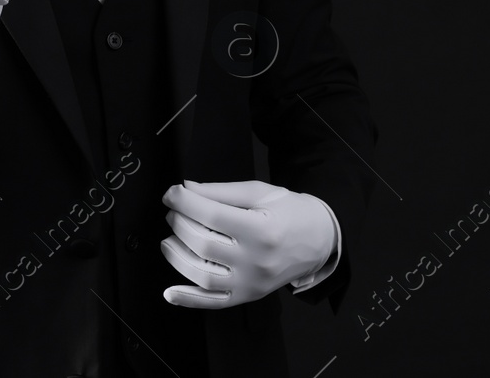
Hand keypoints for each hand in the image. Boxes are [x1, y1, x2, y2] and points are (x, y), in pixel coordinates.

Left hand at [160, 179, 334, 308]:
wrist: (320, 239)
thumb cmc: (291, 213)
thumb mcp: (260, 192)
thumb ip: (221, 191)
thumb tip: (186, 189)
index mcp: (260, 229)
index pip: (211, 214)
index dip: (183, 201)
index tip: (171, 193)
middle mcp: (256, 260)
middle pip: (203, 243)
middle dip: (179, 224)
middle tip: (173, 212)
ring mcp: (251, 282)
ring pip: (203, 275)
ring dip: (177, 257)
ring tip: (169, 240)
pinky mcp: (248, 295)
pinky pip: (214, 302)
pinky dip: (188, 299)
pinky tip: (170, 292)